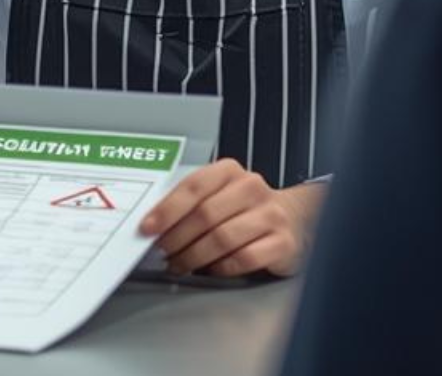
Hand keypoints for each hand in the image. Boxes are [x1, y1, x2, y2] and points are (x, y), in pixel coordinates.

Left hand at [139, 161, 328, 277]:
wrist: (294, 219)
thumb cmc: (244, 209)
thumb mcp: (218, 194)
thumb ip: (190, 203)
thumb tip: (153, 226)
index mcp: (230, 171)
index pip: (193, 186)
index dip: (167, 209)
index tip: (147, 228)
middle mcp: (252, 188)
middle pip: (205, 215)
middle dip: (177, 238)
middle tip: (162, 253)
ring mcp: (270, 215)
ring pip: (222, 238)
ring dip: (194, 256)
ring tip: (179, 265)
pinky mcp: (283, 242)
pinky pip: (244, 259)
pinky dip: (221, 268)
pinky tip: (211, 270)